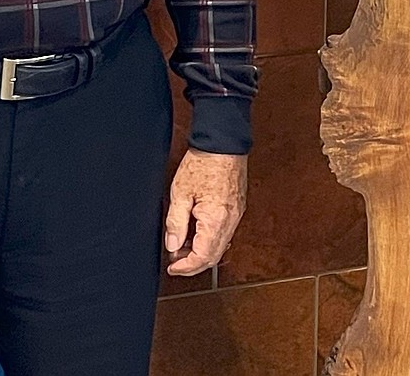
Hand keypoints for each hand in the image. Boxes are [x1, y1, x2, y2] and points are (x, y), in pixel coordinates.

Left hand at [164, 149, 247, 275]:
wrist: (223, 142)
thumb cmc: (203, 162)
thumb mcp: (180, 192)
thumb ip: (175, 222)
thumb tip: (172, 246)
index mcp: (216, 220)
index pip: (202, 258)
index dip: (185, 267)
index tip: (172, 268)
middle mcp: (230, 222)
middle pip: (213, 257)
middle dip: (192, 262)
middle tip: (174, 258)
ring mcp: (236, 216)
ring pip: (220, 246)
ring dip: (201, 251)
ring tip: (182, 242)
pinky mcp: (237, 209)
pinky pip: (224, 233)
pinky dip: (209, 239)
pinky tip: (196, 230)